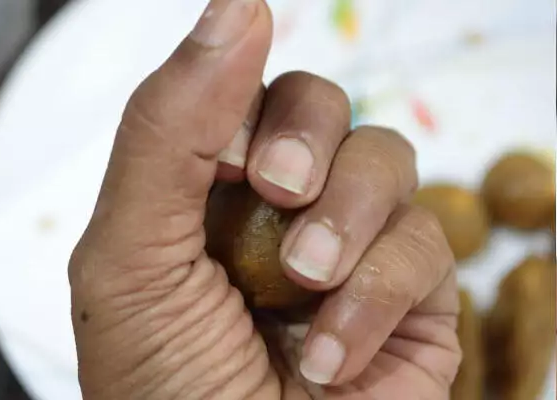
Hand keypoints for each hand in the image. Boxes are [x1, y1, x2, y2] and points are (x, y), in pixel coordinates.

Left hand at [66, 0, 459, 397]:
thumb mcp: (128, 257)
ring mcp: (353, 260)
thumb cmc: (162, 399)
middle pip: (325, 104)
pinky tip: (330, 358)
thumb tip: (237, 3)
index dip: (247, 104)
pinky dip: (376, 298)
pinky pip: (428, 244)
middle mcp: (278, 219)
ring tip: (304, 288)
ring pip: (388, 160)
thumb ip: (171, 126)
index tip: (234, 159)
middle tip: (279, 193)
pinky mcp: (418, 310)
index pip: (240, 93)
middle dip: (308, 138)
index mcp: (198, 197)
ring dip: (345, 220)